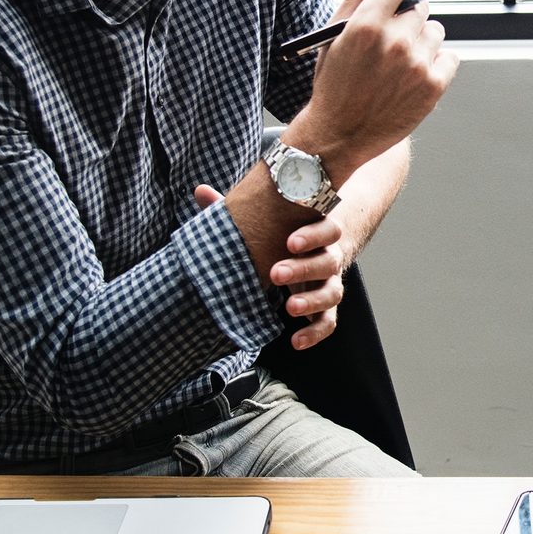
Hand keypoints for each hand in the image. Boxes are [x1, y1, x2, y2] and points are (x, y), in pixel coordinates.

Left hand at [195, 184, 343, 349]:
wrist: (313, 247)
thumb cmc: (283, 231)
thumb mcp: (267, 220)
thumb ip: (237, 209)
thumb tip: (200, 191)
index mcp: (318, 231)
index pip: (328, 229)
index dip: (313, 235)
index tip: (290, 242)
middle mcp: (329, 255)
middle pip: (328, 261)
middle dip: (303, 268)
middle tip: (275, 273)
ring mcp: (329, 282)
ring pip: (332, 292)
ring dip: (311, 301)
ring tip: (289, 307)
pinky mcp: (326, 306)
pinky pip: (328, 322)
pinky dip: (315, 332)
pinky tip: (296, 342)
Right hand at [292, 0, 457, 179]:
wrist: (338, 135)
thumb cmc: (334, 82)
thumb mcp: (335, 36)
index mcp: (366, 23)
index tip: (389, 6)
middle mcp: (395, 41)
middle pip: (419, 8)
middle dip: (406, 21)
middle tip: (389, 45)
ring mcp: (417, 65)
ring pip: (436, 32)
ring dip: (422, 42)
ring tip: (400, 64)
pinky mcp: (433, 86)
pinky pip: (450, 57)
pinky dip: (437, 64)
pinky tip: (415, 76)